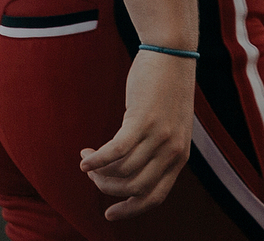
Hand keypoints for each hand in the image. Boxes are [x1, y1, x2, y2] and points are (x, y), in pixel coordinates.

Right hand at [78, 47, 197, 219]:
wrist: (173, 51)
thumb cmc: (166, 87)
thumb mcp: (169, 124)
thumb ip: (158, 148)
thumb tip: (127, 169)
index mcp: (180, 156)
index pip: (155, 197)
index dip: (130, 210)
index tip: (109, 213)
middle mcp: (172, 150)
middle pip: (134, 188)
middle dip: (107, 187)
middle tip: (93, 176)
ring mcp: (159, 136)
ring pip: (122, 172)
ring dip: (99, 171)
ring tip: (87, 159)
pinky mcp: (143, 120)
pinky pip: (115, 152)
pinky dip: (96, 159)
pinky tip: (84, 156)